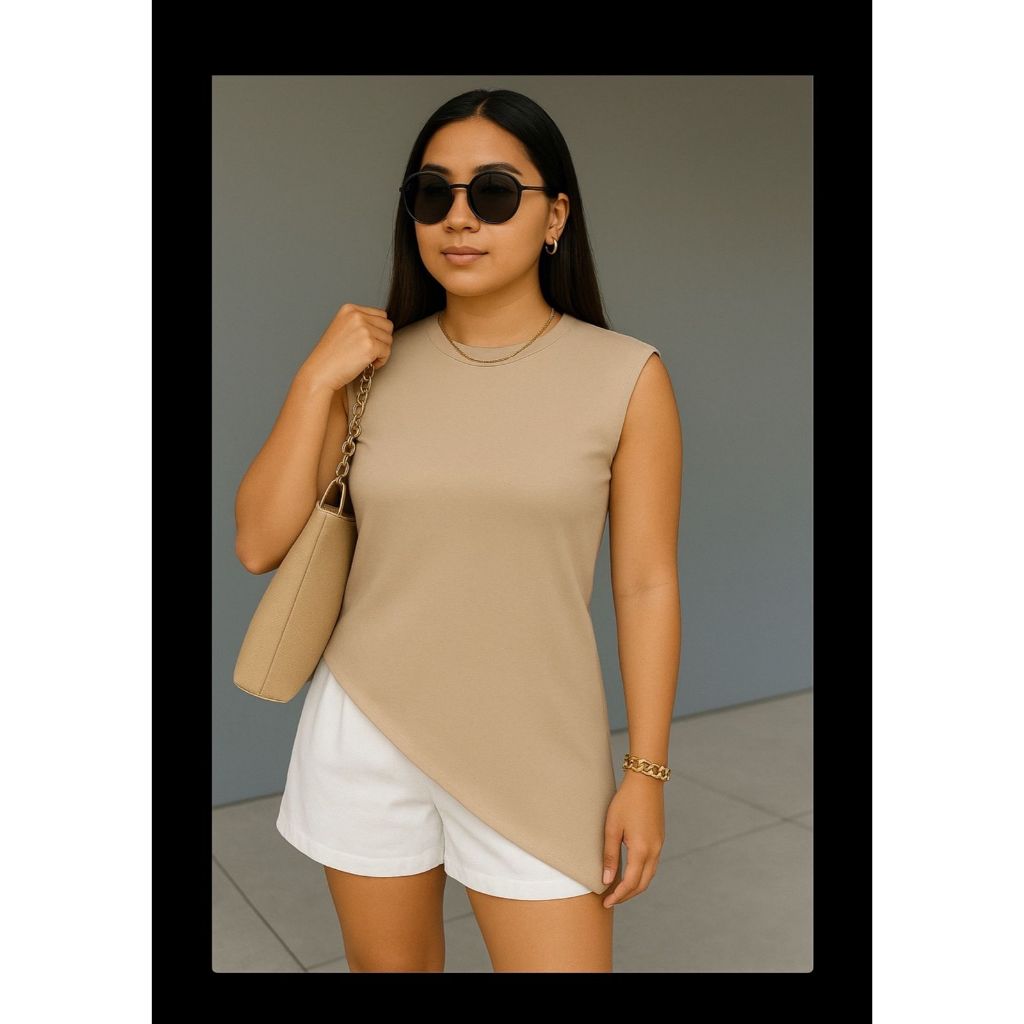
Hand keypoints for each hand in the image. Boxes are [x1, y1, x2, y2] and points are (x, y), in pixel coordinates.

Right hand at [300, 302, 393, 392]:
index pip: (381, 314)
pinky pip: (387, 352)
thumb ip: (360, 323)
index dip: (378, 330)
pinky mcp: (370, 346)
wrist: (321, 372)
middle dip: (381, 340)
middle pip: (387, 325)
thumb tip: (381, 326)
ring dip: (381, 351)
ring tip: (365, 358)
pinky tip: (367, 364)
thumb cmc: (330, 355)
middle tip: (368, 351)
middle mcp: (357, 316)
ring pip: (389, 339)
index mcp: (350, 309)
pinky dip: (381, 361)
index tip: (368, 341)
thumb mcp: (342, 328)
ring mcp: (364, 330)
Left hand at [601, 771, 664, 908]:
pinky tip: (630, 871)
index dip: (618, 895)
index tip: (606, 902)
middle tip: (611, 899)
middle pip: (643, 884)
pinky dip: (641, 874)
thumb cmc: (626, 801)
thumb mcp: (612, 828)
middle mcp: (654, 851)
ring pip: (649, 875)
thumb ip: (610, 855)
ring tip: (618, 889)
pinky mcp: (659, 838)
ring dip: (635, 886)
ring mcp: (659, 845)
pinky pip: (652, 864)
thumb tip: (607, 880)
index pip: (630, 883)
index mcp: (642, 850)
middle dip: (627, 895)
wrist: (646, 781)